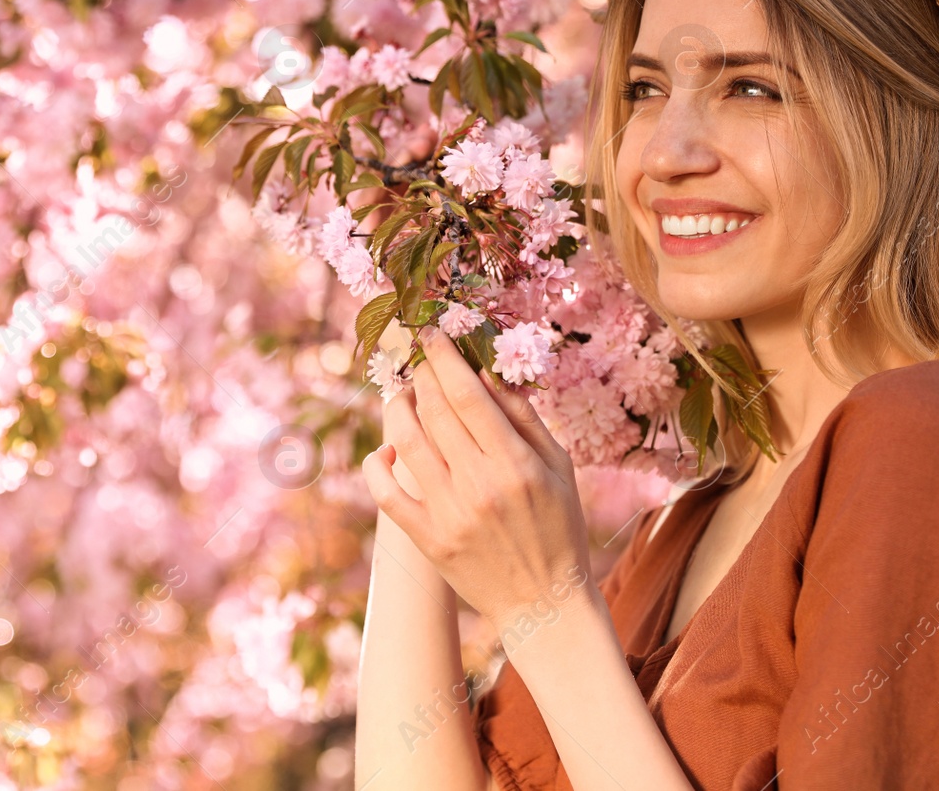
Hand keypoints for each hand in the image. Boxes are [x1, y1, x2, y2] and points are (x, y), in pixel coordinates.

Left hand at [362, 327, 596, 632]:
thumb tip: (487, 373)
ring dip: (397, 408)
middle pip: (433, 410)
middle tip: (420, 360)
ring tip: (404, 395)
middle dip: (422, 375)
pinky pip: (385, 493)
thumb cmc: (559, 528)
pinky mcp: (427, 539)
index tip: (433, 334)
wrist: (545, 602)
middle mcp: (478, 485)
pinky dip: (379, 462)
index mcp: (515, 464)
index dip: (445, 358)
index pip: (467, 395)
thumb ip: (524, 417)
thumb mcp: (559, 467)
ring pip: (405, 442)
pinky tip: (390, 448)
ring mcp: (448, 514)